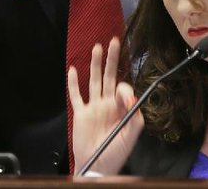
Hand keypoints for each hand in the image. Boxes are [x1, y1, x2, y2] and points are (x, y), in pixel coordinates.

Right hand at [67, 38, 143, 175]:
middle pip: (110, 76)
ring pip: (94, 81)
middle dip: (112, 59)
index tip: (123, 97)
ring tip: (97, 48)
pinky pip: (76, 95)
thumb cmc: (115, 153)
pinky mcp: (81, 114)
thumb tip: (130, 95)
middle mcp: (107, 104)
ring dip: (95, 64)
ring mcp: (93, 107)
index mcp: (121, 108)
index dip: (123, 88)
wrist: (97, 166)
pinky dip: (73, 83)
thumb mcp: (131, 136)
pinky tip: (73, 69)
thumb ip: (134, 116)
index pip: (122, 88)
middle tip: (114, 41)